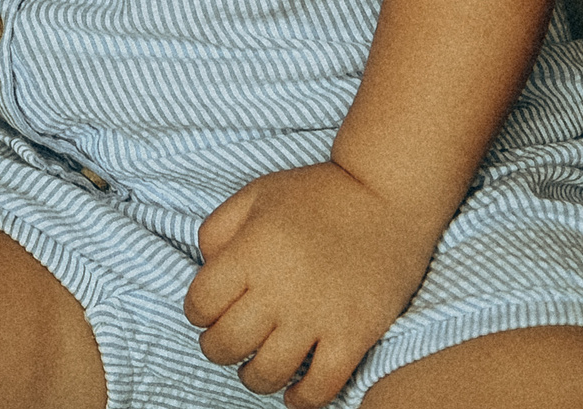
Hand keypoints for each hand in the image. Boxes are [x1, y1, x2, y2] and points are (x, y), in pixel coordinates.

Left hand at [184, 161, 438, 407]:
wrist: (386, 195)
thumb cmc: (317, 194)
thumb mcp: (254, 193)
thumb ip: (218, 229)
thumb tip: (206, 270)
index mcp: (250, 253)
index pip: (201, 304)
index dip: (197, 312)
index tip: (207, 310)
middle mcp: (279, 290)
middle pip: (227, 344)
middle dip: (217, 348)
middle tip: (227, 340)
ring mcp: (317, 317)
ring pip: (268, 373)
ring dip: (252, 377)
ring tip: (255, 366)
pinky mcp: (354, 335)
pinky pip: (322, 387)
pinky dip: (302, 399)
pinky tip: (294, 393)